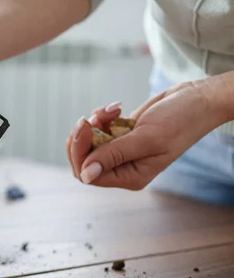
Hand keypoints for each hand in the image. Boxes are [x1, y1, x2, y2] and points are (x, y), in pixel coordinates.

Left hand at [66, 81, 227, 189]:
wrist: (197, 100)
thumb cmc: (180, 121)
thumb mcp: (147, 139)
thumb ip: (115, 155)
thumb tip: (86, 174)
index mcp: (129, 177)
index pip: (88, 175)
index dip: (80, 153)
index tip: (86, 127)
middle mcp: (123, 168)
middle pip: (83, 161)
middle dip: (80, 139)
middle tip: (87, 119)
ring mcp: (121, 151)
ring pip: (87, 144)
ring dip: (92, 124)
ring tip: (111, 110)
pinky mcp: (121, 135)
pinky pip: (97, 130)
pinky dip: (101, 116)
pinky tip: (117, 107)